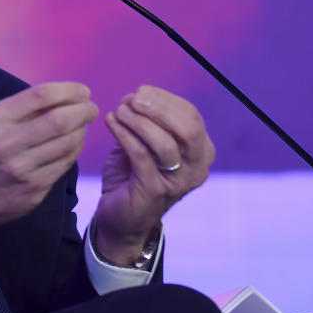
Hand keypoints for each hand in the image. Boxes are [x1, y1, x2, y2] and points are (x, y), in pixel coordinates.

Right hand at [0, 82, 97, 249]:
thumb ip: (23, 109)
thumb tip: (65, 96)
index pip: (41, 96)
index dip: (69, 90)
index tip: (83, 91)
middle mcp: (8, 142)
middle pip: (59, 120)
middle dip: (83, 111)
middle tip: (91, 108)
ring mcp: (22, 169)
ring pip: (67, 143)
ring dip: (82, 131)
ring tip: (82, 126)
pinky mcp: (34, 189)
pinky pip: (65, 164)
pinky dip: (75, 150)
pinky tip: (73, 144)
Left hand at [94, 85, 214, 264]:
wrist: (121, 220)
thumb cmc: (134, 177)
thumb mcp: (146, 144)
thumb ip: (147, 122)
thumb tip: (136, 96)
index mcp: (201, 153)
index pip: (191, 116)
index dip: (165, 99)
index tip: (140, 91)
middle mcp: (196, 169)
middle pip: (187, 129)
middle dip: (158, 108)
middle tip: (132, 99)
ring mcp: (178, 182)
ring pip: (165, 143)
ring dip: (138, 121)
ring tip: (119, 111)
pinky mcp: (154, 191)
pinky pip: (141, 155)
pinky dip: (124, 133)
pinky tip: (111, 122)